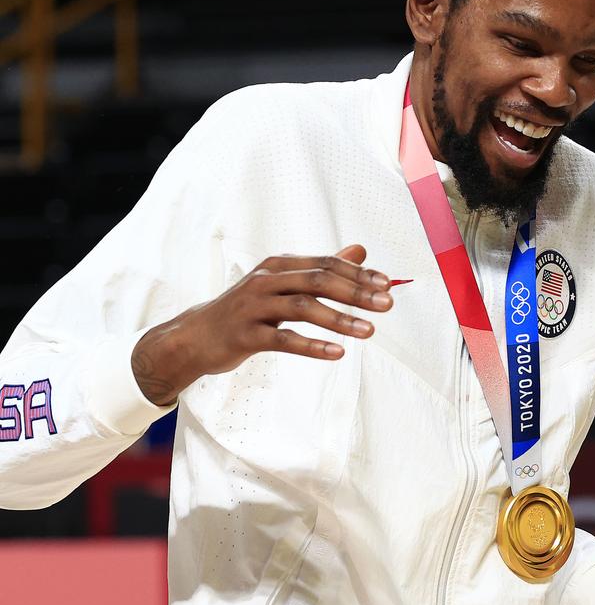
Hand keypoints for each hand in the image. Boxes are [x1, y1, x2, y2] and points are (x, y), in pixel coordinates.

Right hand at [131, 244, 392, 404]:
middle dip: (356, 293)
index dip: (359, 274)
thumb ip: (323, 269)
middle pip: (318, 280)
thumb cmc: (249, 310)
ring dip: (339, 319)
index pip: (326, 264)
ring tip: (369, 332)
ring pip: (302, 308)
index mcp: (279, 265)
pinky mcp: (245, 335)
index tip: (388, 286)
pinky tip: (337, 353)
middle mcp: (267, 280)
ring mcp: (253, 306)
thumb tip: (361, 250)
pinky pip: (283, 339)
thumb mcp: (284, 284)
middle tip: (387, 306)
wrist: (197, 337)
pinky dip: (312, 345)